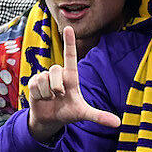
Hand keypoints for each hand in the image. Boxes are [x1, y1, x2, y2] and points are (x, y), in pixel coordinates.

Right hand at [26, 26, 119, 141]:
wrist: (50, 119)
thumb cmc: (68, 112)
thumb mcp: (84, 114)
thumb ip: (100, 116)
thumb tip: (118, 123)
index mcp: (71, 76)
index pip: (70, 55)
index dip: (69, 41)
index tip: (68, 27)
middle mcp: (58, 74)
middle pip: (56, 69)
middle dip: (57, 86)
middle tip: (59, 96)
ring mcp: (45, 77)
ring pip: (45, 78)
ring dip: (48, 93)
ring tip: (51, 98)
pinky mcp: (33, 82)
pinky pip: (35, 85)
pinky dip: (39, 95)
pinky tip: (42, 98)